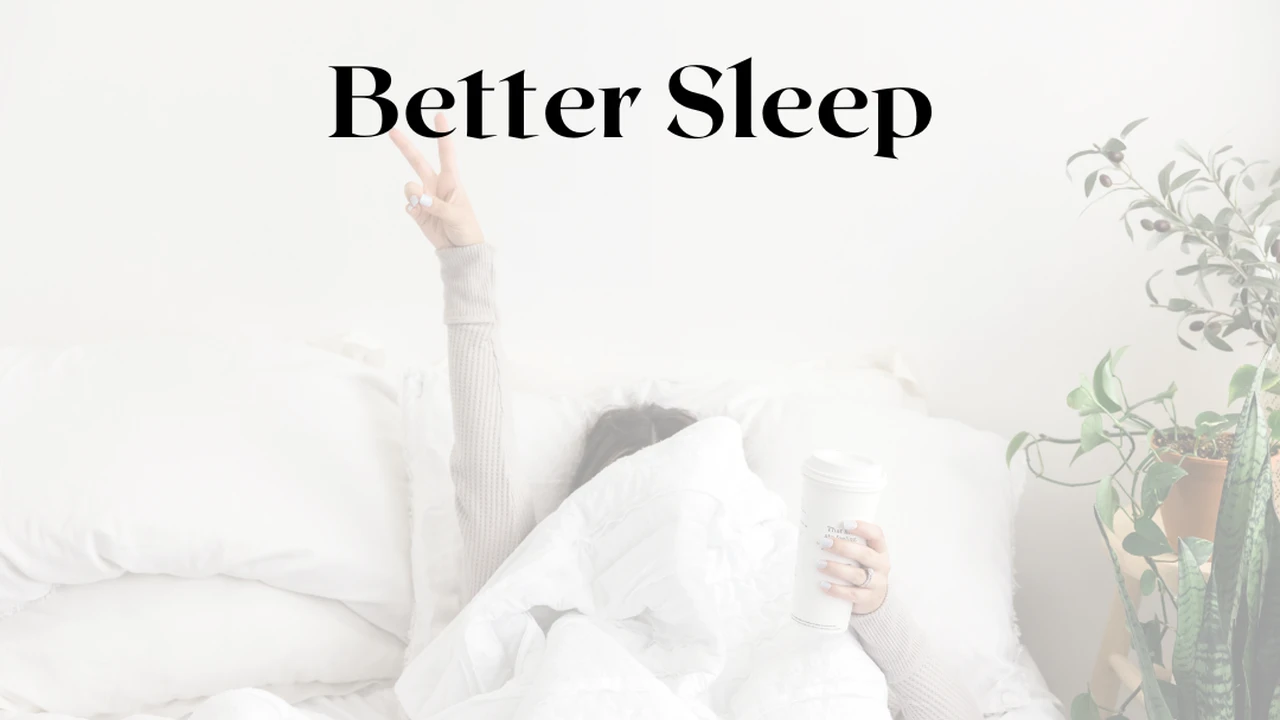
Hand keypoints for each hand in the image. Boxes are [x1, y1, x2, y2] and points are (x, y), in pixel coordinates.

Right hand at [390, 113, 483, 248]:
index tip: (439, 116)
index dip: (443, 134)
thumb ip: (436, 206)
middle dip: (405, 146)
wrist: (460, 250)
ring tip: (425, 208)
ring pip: (409, 187)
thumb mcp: (456, 216)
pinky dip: (413, 211)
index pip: (446, 153)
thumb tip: (418, 198)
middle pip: (417, 161)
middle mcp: (436, 185)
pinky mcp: (417, 211)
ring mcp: (425, 197)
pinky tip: (423, 218)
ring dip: (413, 195)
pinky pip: (408, 205)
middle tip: (392, 130)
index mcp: (451, 181)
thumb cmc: (466, 229)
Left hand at [818, 521, 890, 614]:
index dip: (864, 528)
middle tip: (825, 543)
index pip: (876, 535)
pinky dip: (837, 589)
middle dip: (844, 548)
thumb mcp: (860, 556)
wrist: (873, 598)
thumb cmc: (861, 569)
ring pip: (858, 575)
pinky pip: (852, 594)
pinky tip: (824, 585)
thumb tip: (814, 532)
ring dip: (837, 569)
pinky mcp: (868, 598)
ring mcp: (877, 583)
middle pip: (865, 554)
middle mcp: (881, 565)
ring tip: (820, 564)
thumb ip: (847, 545)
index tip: (845, 524)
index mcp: (879, 550)